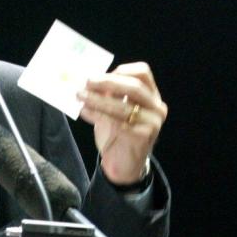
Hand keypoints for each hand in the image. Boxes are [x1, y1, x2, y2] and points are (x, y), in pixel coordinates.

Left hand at [76, 61, 167, 185]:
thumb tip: (88, 79)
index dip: (121, 70)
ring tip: (80, 97)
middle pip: (134, 87)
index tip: (99, 75)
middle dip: (107, 82)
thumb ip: (107, 94)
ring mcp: (153, 122)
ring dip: (98, 100)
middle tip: (86, 82)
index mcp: (150, 96)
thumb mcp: (113, 109)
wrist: (123, 165)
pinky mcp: (144, 136)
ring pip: (124, 106)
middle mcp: (156, 107)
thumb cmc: (117, 135)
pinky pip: (118, 122)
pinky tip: (84, 112)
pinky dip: (98, 115)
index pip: (142, 73)